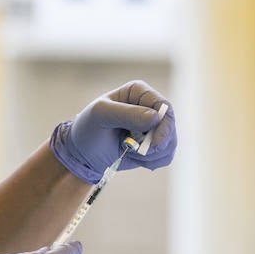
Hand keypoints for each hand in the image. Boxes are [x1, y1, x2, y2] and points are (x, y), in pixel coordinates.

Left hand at [50, 80, 177, 183]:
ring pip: (170, 144)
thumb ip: (127, 114)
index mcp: (139, 92)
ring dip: (151, 155)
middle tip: (136, 152)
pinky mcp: (155, 144)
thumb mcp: (101, 115)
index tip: (154, 144)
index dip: (164, 126)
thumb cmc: (89, 128)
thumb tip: (155, 118)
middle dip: (156, 144)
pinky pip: (166, 156)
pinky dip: (152, 162)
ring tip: (129, 152)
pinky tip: (134, 157)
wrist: (83, 153)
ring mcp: (155, 127)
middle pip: (171, 126)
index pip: (164, 106)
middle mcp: (150, 107)